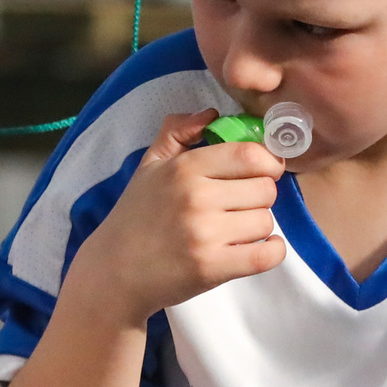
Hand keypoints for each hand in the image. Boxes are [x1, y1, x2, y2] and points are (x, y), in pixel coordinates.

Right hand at [70, 109, 284, 322]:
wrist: (114, 272)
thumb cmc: (136, 216)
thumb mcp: (149, 165)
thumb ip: (177, 132)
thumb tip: (212, 114)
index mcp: (184, 169)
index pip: (250, 154)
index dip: (266, 162)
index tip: (260, 172)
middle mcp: (196, 198)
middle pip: (265, 189)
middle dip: (259, 197)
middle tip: (238, 206)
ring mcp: (204, 235)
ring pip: (266, 221)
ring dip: (257, 227)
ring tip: (234, 231)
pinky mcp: (212, 268)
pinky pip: (267, 255)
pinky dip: (272, 251)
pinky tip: (259, 248)